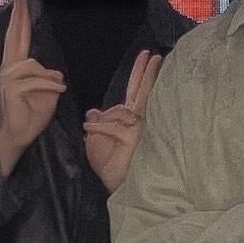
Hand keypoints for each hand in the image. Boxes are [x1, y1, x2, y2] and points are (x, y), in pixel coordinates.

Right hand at [0, 0, 65, 177]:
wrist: (19, 136)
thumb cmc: (32, 115)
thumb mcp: (47, 92)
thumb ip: (48, 78)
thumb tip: (55, 72)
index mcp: (13, 69)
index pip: (16, 41)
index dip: (18, 22)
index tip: (19, 2)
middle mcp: (6, 70)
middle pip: (14, 41)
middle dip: (18, 20)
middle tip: (20, 0)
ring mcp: (5, 79)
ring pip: (33, 66)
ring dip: (48, 77)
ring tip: (57, 87)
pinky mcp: (10, 89)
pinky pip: (36, 81)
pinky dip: (50, 86)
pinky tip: (59, 90)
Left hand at [83, 50, 161, 192]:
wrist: (117, 187)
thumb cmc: (109, 166)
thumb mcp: (95, 141)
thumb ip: (97, 123)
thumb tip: (94, 112)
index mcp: (129, 119)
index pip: (135, 91)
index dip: (140, 73)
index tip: (148, 56)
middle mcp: (138, 122)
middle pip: (142, 92)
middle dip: (147, 72)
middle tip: (153, 55)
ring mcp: (138, 130)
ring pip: (118, 112)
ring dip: (101, 124)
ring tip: (95, 135)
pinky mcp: (133, 138)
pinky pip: (110, 126)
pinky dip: (96, 129)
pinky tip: (90, 132)